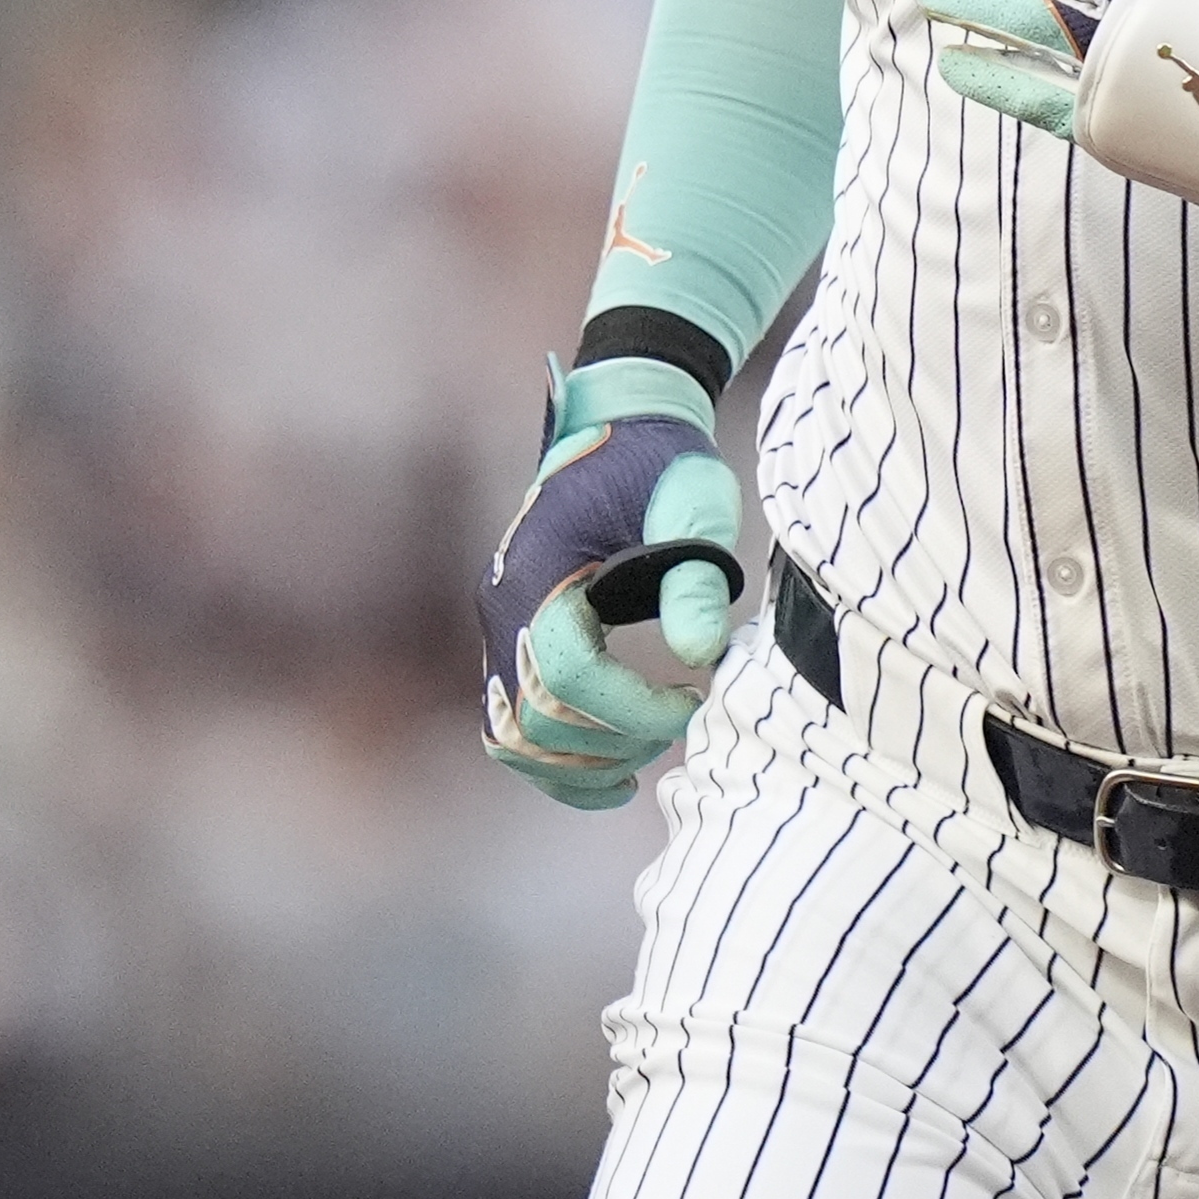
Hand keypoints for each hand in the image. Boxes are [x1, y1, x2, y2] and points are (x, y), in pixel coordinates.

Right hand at [477, 356, 743, 809]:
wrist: (621, 422)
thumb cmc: (663, 460)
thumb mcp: (694, 503)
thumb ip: (695, 576)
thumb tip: (699, 656)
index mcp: (540, 569)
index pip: (564, 677)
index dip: (632, 708)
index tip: (694, 698)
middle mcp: (503, 604)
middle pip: (531, 720)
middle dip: (612, 741)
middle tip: (680, 722)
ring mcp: (499, 626)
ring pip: (510, 737)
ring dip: (579, 763)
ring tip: (650, 750)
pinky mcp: (511, 641)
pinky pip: (509, 725)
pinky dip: (553, 762)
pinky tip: (613, 775)